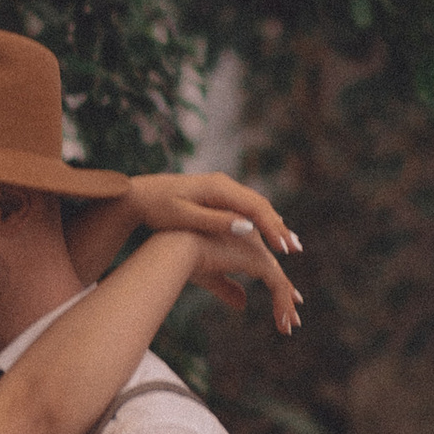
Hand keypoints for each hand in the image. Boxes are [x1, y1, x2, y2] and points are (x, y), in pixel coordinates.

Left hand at [120, 170, 296, 265]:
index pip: (255, 208)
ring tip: (289, 244)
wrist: (138, 194)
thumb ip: (216, 222)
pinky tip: (268, 233)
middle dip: (279, 227)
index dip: (272, 229)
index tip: (284, 249)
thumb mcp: (185, 218)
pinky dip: (260, 220)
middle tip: (295, 249)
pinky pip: (246, 207)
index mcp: (218, 188)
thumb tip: (248, 228)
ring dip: (273, 224)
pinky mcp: (217, 195)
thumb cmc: (157, 208)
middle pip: (260, 205)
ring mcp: (221, 188)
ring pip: (255, 206)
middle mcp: (224, 184)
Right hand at [175, 221, 300, 334]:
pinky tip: (282, 323)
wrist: (177, 246)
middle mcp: (253, 242)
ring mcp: (257, 251)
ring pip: (278, 280)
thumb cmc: (183, 258)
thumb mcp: (209, 277)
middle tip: (292, 318)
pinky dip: (282, 304)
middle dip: (285, 295)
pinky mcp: (259, 261)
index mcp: (240, 241)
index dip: (275, 283)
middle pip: (274, 272)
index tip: (288, 299)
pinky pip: (278, 285)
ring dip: (285, 305)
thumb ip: (227, 289)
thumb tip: (243, 304)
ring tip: (288, 327)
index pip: (262, 265)